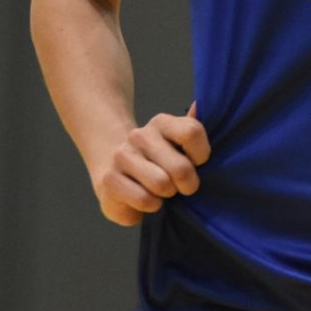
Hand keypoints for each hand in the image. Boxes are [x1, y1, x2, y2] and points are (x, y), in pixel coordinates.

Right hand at [92, 103, 210, 225]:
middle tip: (180, 186)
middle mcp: (140, 136)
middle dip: (187, 185)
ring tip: (161, 192)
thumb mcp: (178, 145)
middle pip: (181, 167)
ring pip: (161, 184)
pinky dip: (151, 206)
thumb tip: (198, 104)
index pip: (192, 132)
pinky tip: (146, 200)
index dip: (201, 155)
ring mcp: (122, 156)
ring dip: (166, 196)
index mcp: (161, 123)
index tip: (197, 164)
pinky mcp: (109, 179)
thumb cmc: (157, 162)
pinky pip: (144, 200)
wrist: (113, 170)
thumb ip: (191, 130)